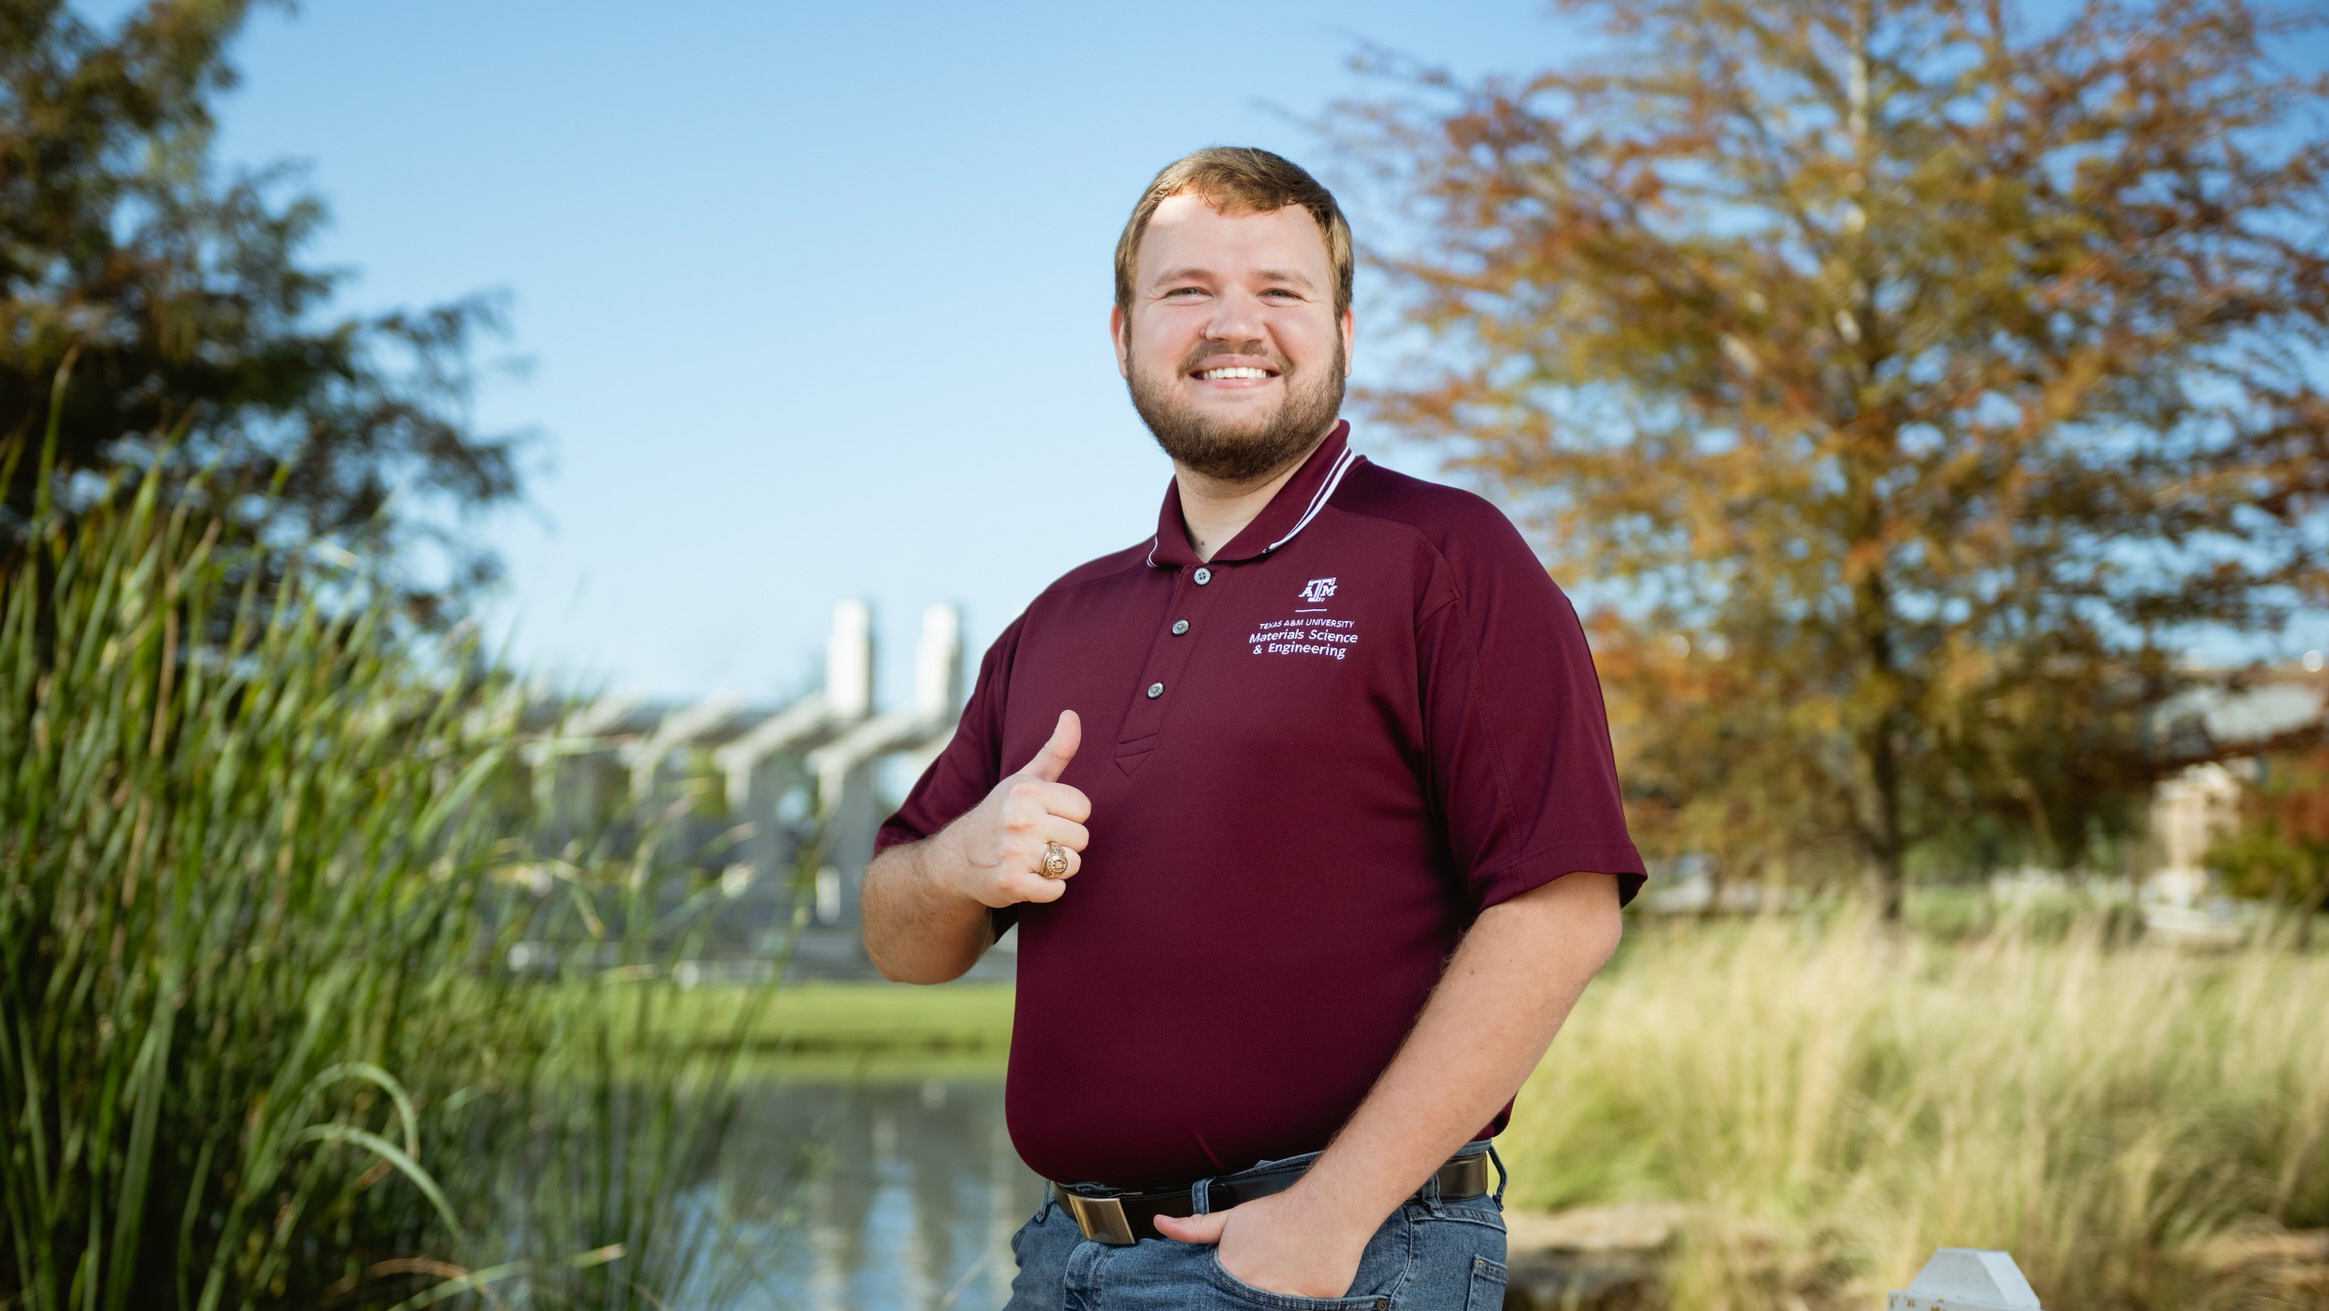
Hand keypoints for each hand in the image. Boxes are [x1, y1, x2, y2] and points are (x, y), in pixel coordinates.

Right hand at [936, 709, 1090, 907]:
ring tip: (1032, 859)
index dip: (1068, 816)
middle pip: (1081, 838)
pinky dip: (1047, 889)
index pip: (1083, 809)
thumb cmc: (999, 815)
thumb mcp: (1024, 779)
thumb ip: (1055, 751)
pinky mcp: (1011, 884)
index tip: (1045, 817)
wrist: (954, 859)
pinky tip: (1028, 878)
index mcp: (1026, 791)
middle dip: (1064, 842)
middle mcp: (1019, 819)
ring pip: (1072, 864)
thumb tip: (1073, 714)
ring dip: (1057, 867)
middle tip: (1036, 841)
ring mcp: (1014, 853)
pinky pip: (1056, 890)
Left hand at [1151, 1188, 1371, 1299]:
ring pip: (1271, 1309)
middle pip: (1242, 1305)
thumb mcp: (1232, 1219)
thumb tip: (1161, 1224)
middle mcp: (1257, 1290)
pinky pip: (1300, 1310)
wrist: (1328, 1207)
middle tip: (1259, 1280)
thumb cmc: (1282, 1213)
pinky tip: (1297, 1290)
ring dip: (1270, 1301)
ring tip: (1276, 1282)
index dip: (1220, 1301)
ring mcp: (1287, 1300)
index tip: (1230, 1294)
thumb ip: (1195, 1228)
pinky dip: (1296, 1304)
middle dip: (1243, 1300)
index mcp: (1233, 1273)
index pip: (1216, 1301)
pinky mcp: (1316, 1302)